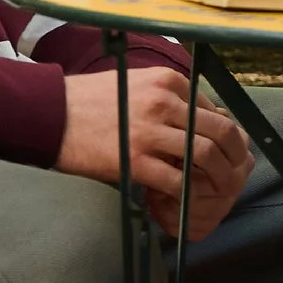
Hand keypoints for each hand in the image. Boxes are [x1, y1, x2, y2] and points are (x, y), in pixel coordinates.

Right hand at [55, 67, 251, 238]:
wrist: (49, 114)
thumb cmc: (88, 100)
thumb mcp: (134, 83)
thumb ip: (167, 97)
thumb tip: (201, 116)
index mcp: (166, 81)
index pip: (213, 109)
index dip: (224, 134)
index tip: (223, 150)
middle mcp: (163, 102)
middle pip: (219, 131)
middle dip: (233, 155)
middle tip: (233, 172)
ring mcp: (149, 132)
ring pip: (205, 155)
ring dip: (218, 177)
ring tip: (216, 189)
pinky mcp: (135, 161)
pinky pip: (178, 181)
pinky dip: (189, 195)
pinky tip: (187, 200)